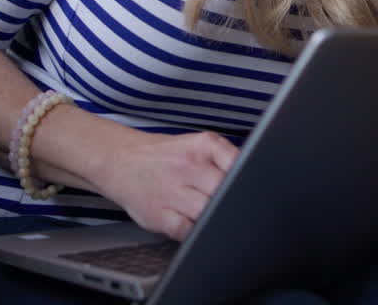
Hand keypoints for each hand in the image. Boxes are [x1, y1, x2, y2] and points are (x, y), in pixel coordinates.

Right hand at [94, 130, 238, 240]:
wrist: (120, 160)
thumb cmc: (166, 156)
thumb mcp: (198, 144)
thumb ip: (226, 159)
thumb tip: (257, 180)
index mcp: (203, 146)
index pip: (239, 164)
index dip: (249, 181)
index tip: (252, 190)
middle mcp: (187, 166)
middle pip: (225, 191)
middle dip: (231, 200)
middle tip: (230, 204)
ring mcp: (171, 191)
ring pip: (209, 213)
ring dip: (215, 217)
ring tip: (209, 212)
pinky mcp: (158, 215)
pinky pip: (187, 231)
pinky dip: (196, 232)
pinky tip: (194, 223)